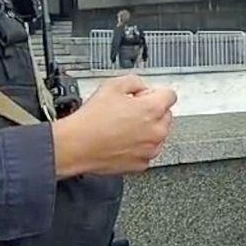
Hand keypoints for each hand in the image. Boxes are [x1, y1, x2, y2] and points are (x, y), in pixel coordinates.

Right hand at [51, 74, 176, 177]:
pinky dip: (138, 146)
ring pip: (156, 134)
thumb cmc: (91, 120)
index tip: (144, 96)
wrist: (75, 146)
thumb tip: (142, 87)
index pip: (169, 95)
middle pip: (164, 115)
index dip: (153, 93)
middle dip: (150, 111)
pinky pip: (146, 151)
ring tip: (121, 127)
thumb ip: (135, 82)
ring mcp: (150, 150)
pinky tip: (120, 141)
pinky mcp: (141, 164)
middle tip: (127, 111)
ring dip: (145, 130)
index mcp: (153, 109)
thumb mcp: (112, 85)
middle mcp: (156, 131)